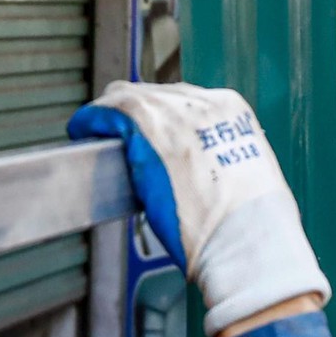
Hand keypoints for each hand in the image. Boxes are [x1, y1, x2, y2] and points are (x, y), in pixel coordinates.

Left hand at [68, 82, 329, 336]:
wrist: (246, 241)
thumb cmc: (253, 227)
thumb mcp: (248, 177)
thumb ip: (221, 161)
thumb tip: (199, 172)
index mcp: (232, 111)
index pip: (183, 100)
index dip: (161, 119)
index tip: (150, 138)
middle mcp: (203, 102)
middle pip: (153, 94)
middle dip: (135, 116)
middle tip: (120, 140)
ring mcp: (173, 112)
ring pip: (126, 95)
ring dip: (111, 116)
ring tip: (96, 135)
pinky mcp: (145, 126)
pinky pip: (105, 111)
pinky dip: (90, 120)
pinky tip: (83, 132)